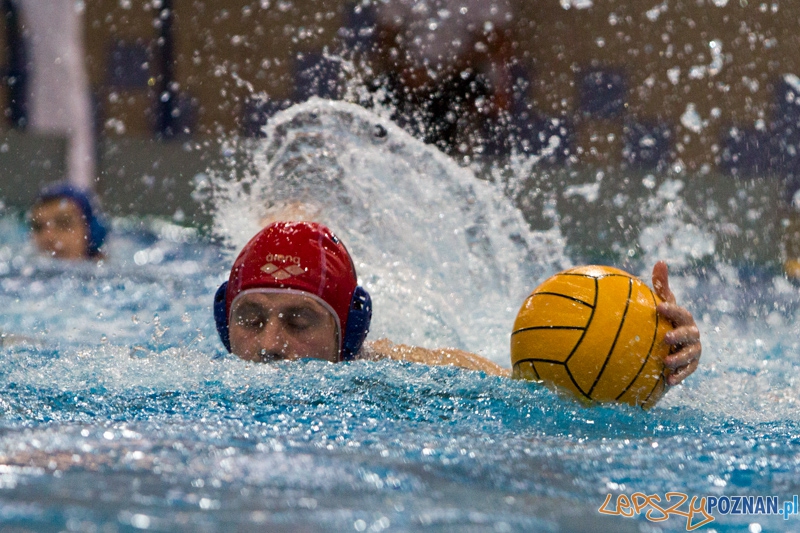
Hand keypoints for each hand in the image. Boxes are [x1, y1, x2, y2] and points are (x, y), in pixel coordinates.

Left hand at [652, 261, 701, 385]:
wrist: (665, 345)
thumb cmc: (663, 320)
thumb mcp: (661, 304)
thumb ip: (661, 286)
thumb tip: (661, 261)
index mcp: (683, 318)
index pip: (680, 312)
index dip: (672, 309)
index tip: (659, 307)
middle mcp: (691, 333)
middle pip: (689, 333)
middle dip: (679, 335)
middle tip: (665, 337)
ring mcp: (692, 350)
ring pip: (690, 354)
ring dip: (679, 358)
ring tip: (665, 361)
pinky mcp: (689, 366)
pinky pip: (687, 371)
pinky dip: (679, 375)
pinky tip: (668, 380)